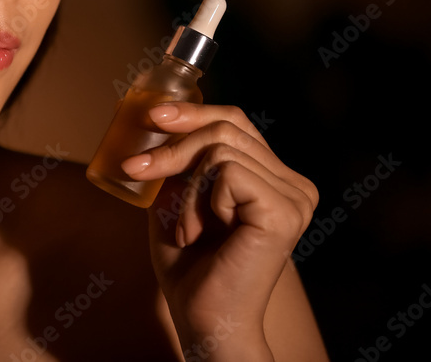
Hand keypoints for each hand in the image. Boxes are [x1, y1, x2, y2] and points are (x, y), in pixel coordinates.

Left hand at [120, 103, 317, 356]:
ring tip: (185, 229)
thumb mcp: (176, 202)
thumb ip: (178, 165)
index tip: (153, 115)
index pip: (236, 122)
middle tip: (136, 169)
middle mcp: (293, 185)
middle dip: (173, 145)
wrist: (202, 319)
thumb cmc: (190, 267)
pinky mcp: (283, 209)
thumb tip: (157, 121)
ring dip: (184, 189)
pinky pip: (225, 172)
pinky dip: (198, 201)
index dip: (194, 112)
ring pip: (219, 149)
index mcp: (274, 180)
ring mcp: (294, 197)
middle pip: (226, 127)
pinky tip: (199, 234)